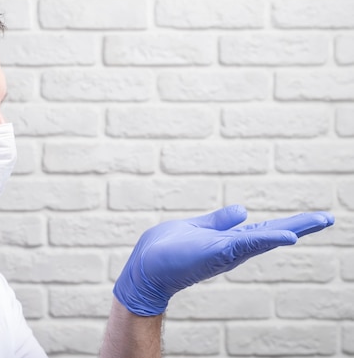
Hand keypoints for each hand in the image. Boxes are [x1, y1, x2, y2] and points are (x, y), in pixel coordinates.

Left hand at [113, 205, 334, 315]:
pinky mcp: (217, 252)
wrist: (146, 265)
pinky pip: (247, 244)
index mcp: (230, 240)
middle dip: (301, 226)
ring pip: (265, 238)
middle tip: (329, 218)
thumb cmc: (168, 248)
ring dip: (292, 229)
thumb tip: (243, 210)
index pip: (265, 230)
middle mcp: (233, 248)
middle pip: (272, 234)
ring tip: (319, 221)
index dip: (289, 224)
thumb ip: (220, 220)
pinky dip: (267, 240)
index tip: (316, 218)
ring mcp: (227, 251)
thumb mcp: (199, 227)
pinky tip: (288, 237)